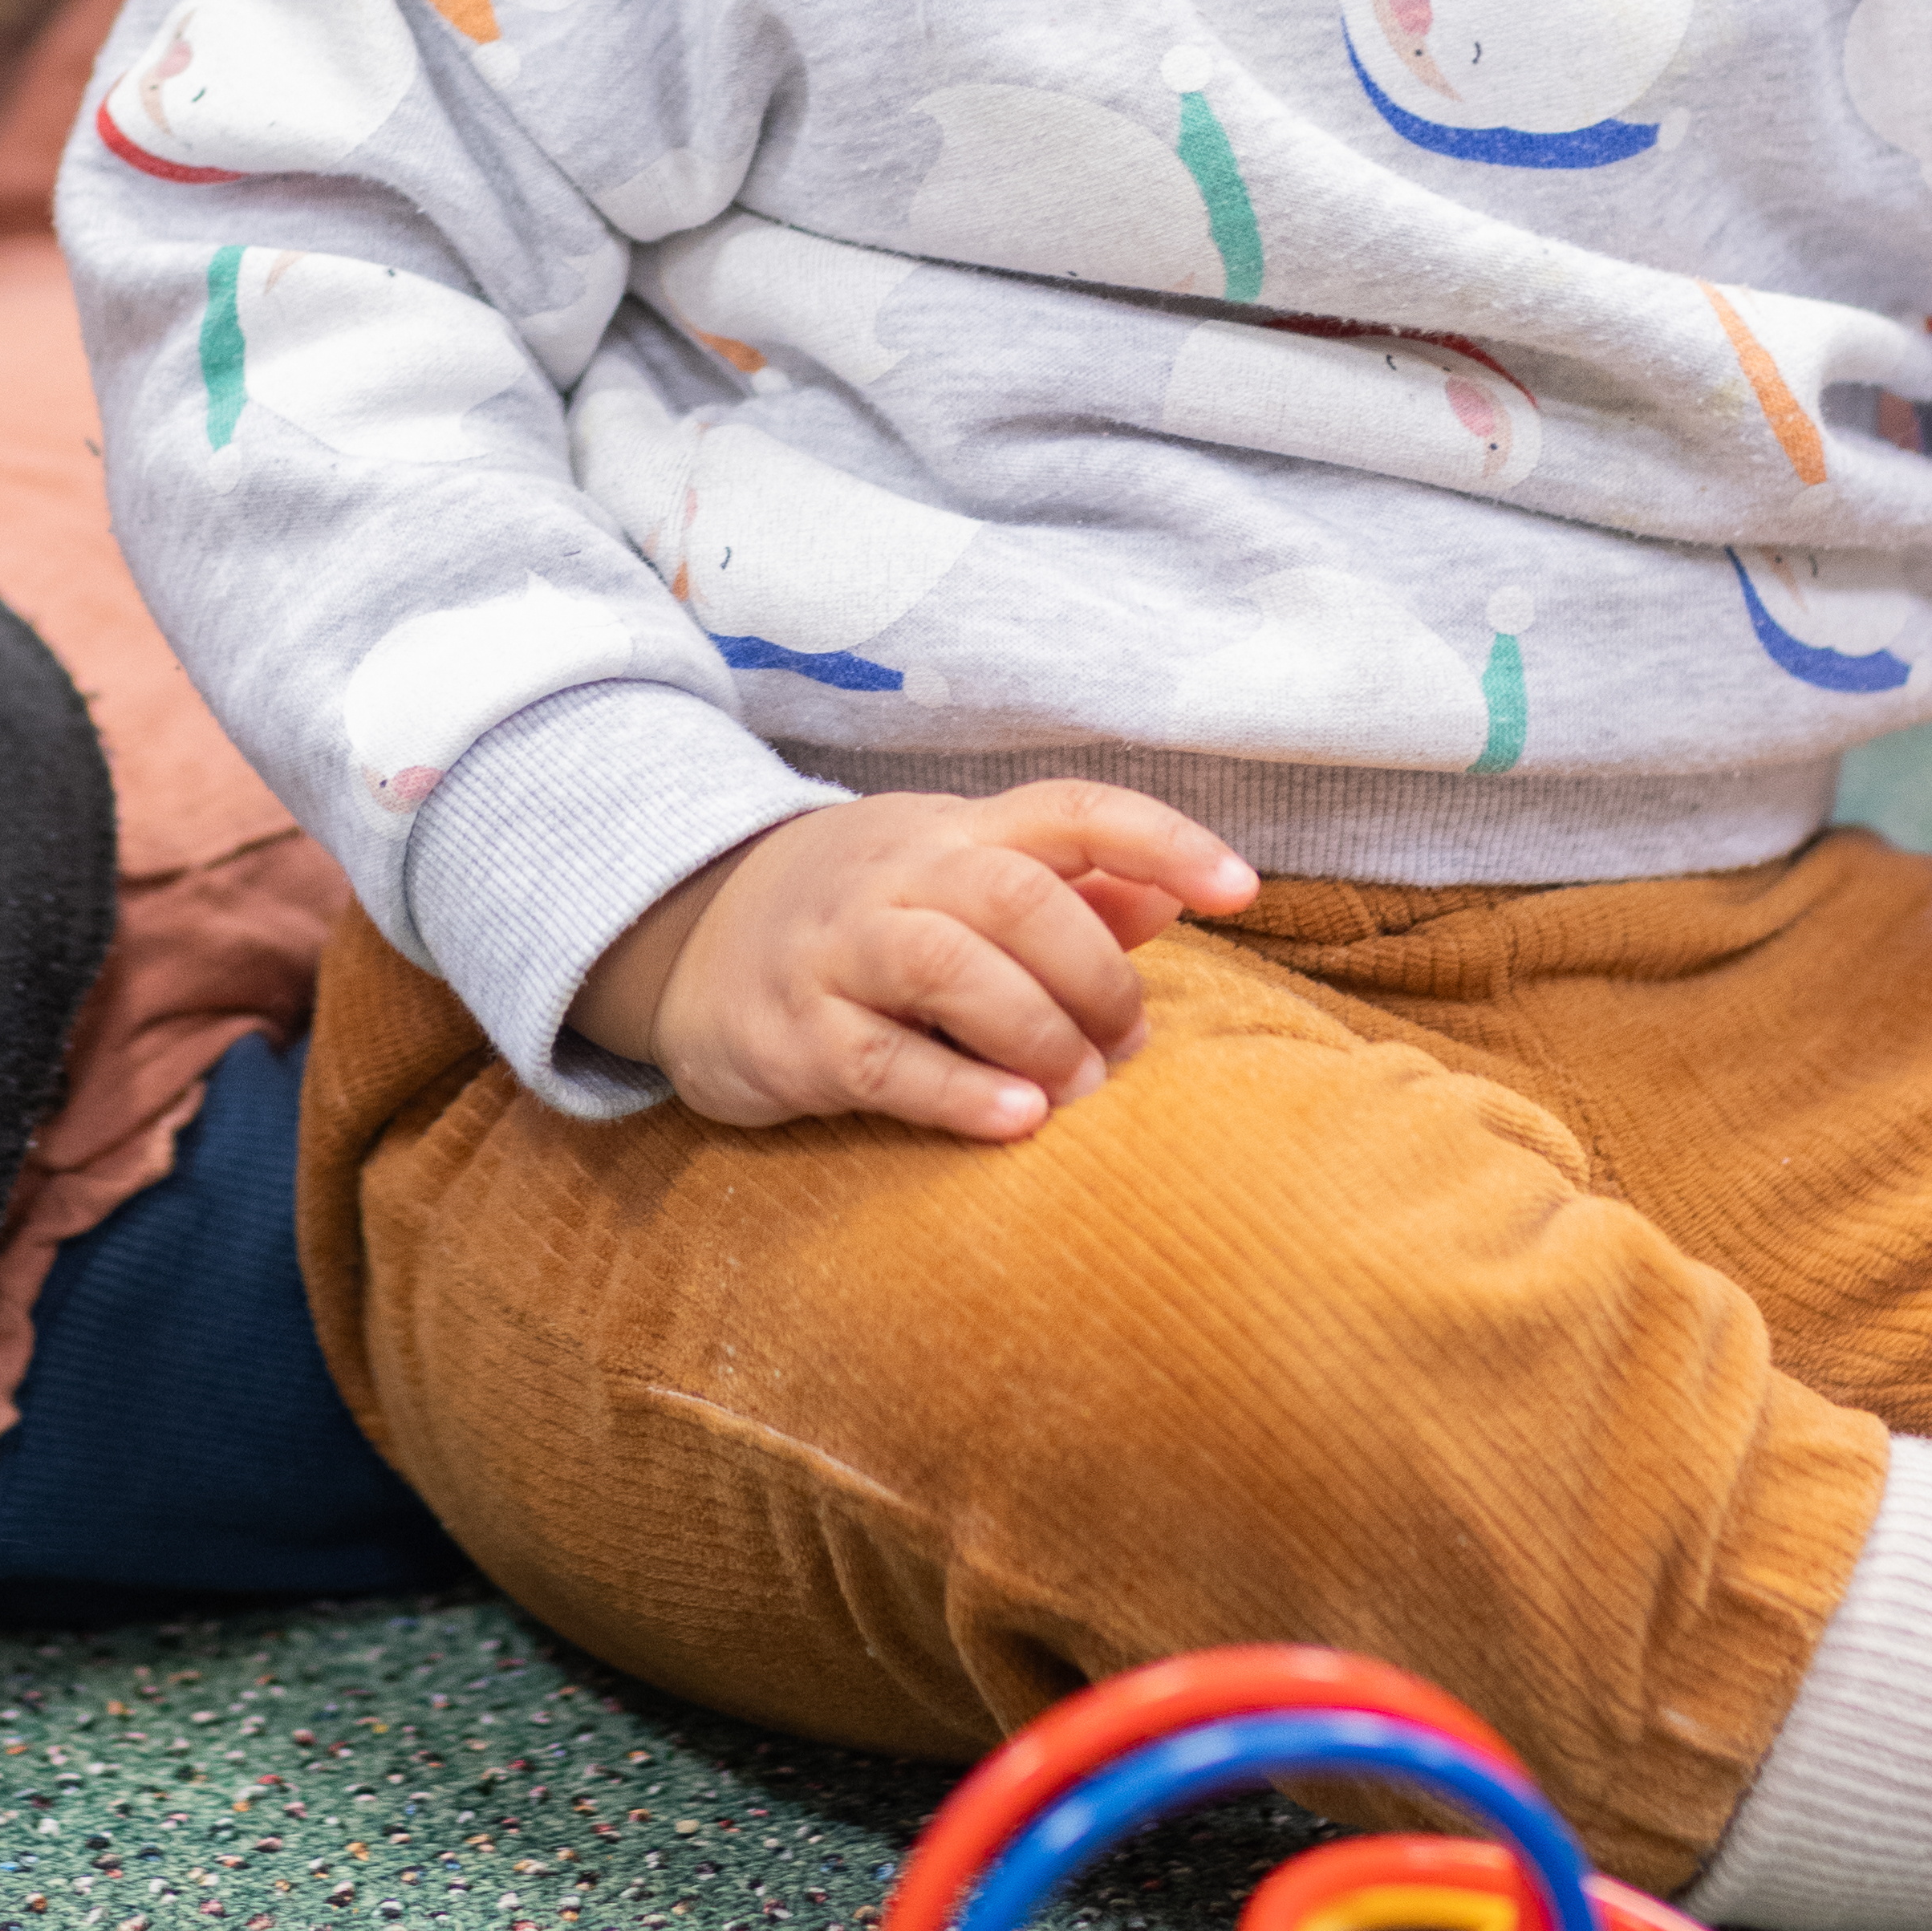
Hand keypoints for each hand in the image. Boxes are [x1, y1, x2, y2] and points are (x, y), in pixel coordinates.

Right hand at [577, 782, 1254, 1139]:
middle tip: (1125, 1045)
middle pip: (1015, 894)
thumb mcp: (957, 880)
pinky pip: (882, 1058)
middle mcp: (895, 876)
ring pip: (949, 964)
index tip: (1242, 890)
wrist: (689, 938)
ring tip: (1076, 1088)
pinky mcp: (793, 1034)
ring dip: (1039, 1032)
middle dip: (1096, 974)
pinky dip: (960, 1091)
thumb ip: (1068, 891)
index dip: (1165, 840)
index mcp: (953, 833)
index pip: (1071, 809)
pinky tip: (1016, 1121)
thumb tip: (1175, 895)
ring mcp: (836, 950)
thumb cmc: (864, 917)